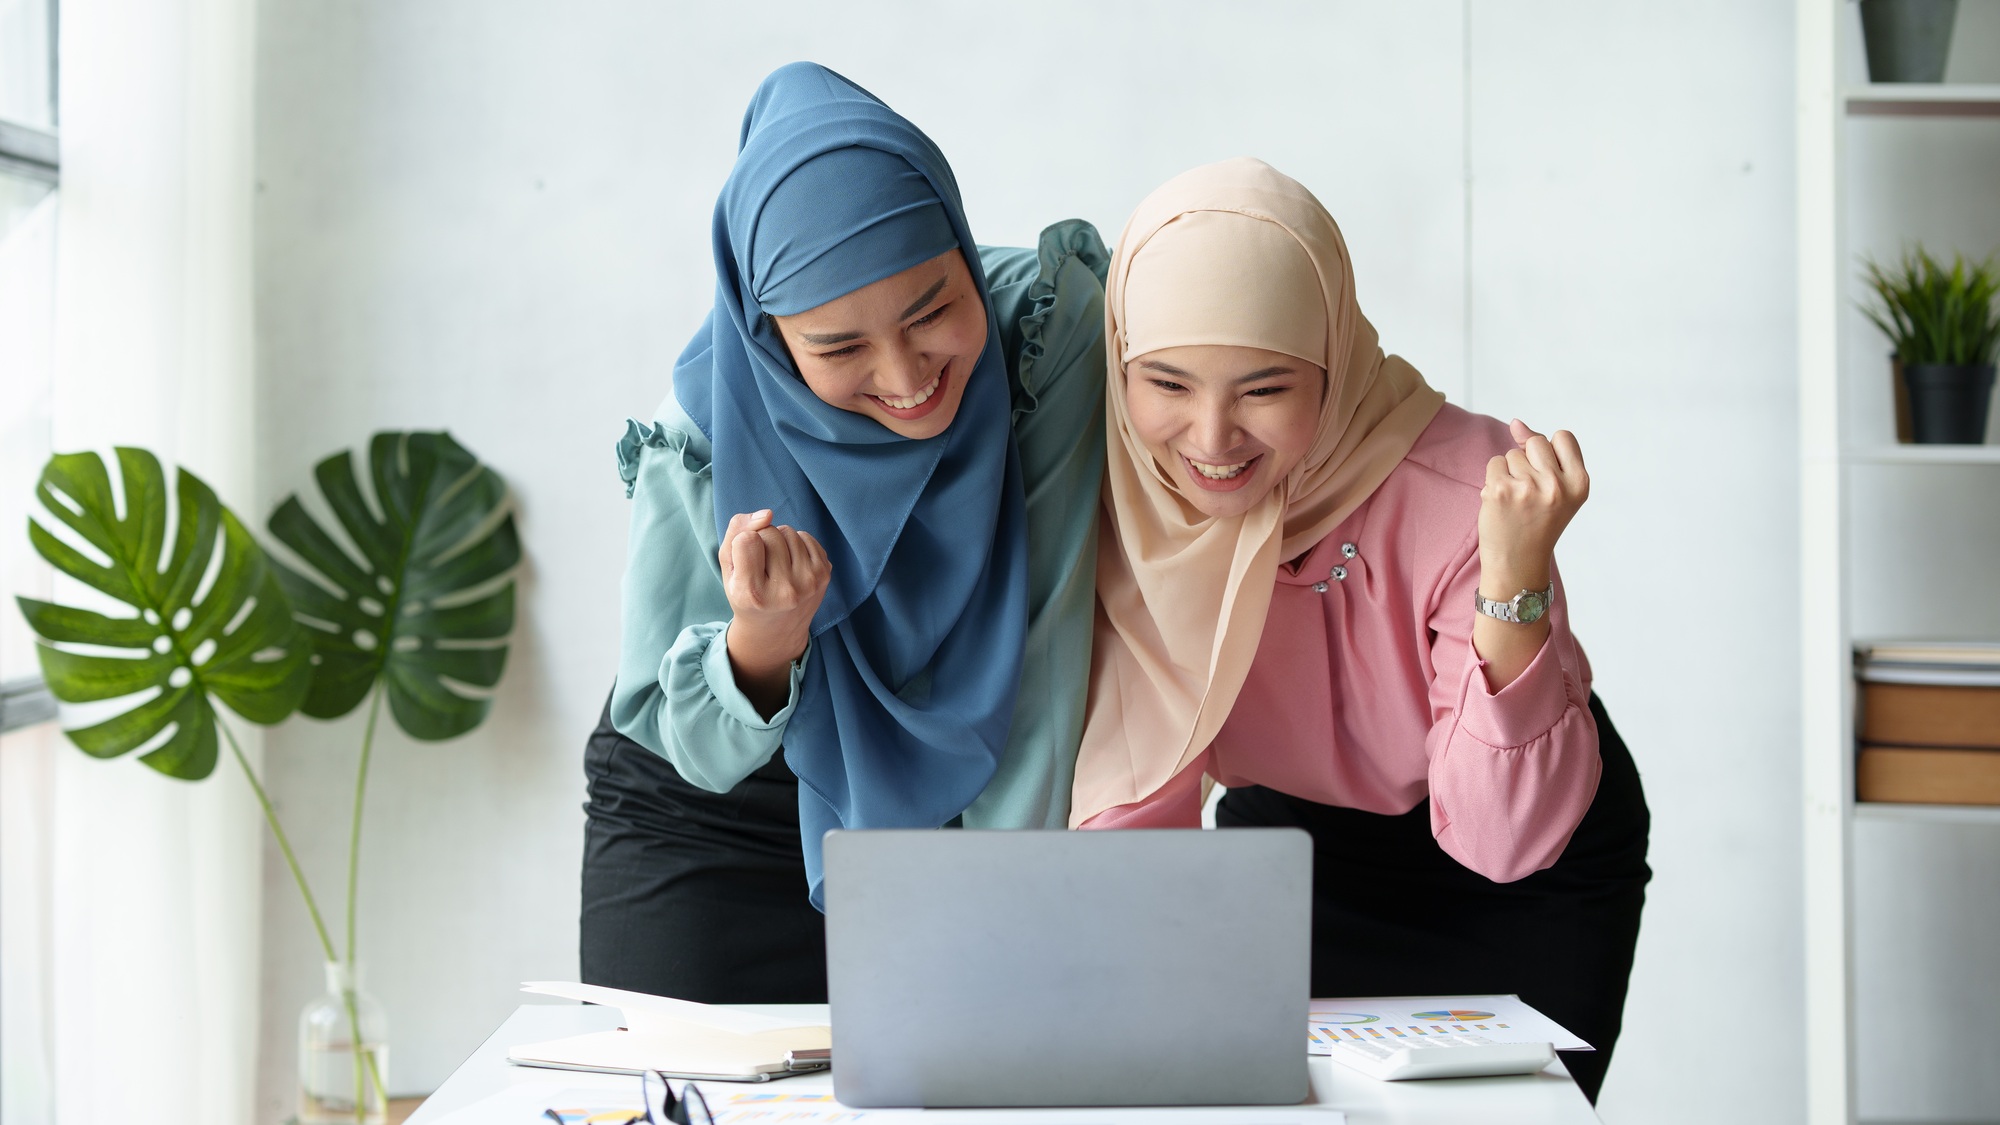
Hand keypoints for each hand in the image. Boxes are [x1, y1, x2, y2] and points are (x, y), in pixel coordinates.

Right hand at [720, 509, 830, 714]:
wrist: (775, 631)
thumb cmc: (746, 594)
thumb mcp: (728, 568)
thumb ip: (736, 533)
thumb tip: (767, 514)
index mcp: (752, 594)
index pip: (747, 539)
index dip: (742, 544)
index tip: (744, 567)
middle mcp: (785, 591)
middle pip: (770, 532)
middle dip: (762, 541)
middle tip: (761, 569)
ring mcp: (808, 584)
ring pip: (788, 531)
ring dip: (779, 541)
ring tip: (775, 567)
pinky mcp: (824, 575)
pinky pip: (805, 536)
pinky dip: (795, 544)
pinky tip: (790, 566)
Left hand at [1476, 420, 1588, 596]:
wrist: (1518, 562)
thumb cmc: (1538, 523)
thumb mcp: (1558, 490)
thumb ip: (1543, 453)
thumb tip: (1516, 422)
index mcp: (1579, 483)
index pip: (1563, 437)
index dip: (1550, 452)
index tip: (1547, 477)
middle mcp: (1557, 485)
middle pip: (1535, 442)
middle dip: (1528, 461)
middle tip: (1531, 493)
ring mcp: (1528, 487)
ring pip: (1512, 453)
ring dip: (1510, 472)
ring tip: (1517, 501)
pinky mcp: (1501, 490)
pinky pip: (1494, 463)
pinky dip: (1494, 479)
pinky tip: (1501, 502)